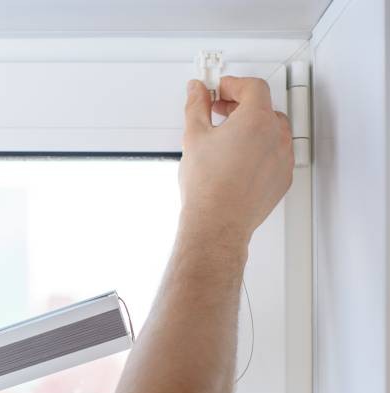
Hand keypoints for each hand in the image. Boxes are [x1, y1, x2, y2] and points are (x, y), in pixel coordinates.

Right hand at [179, 76, 293, 247]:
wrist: (217, 223)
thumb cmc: (208, 187)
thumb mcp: (194, 136)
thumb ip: (196, 105)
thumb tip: (197, 90)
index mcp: (257, 120)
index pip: (253, 87)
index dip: (233, 84)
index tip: (218, 90)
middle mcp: (276, 136)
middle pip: (264, 107)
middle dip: (241, 105)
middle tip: (218, 112)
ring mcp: (283, 158)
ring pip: (272, 131)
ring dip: (252, 128)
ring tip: (228, 139)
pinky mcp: (283, 177)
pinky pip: (276, 154)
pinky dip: (260, 150)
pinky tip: (238, 161)